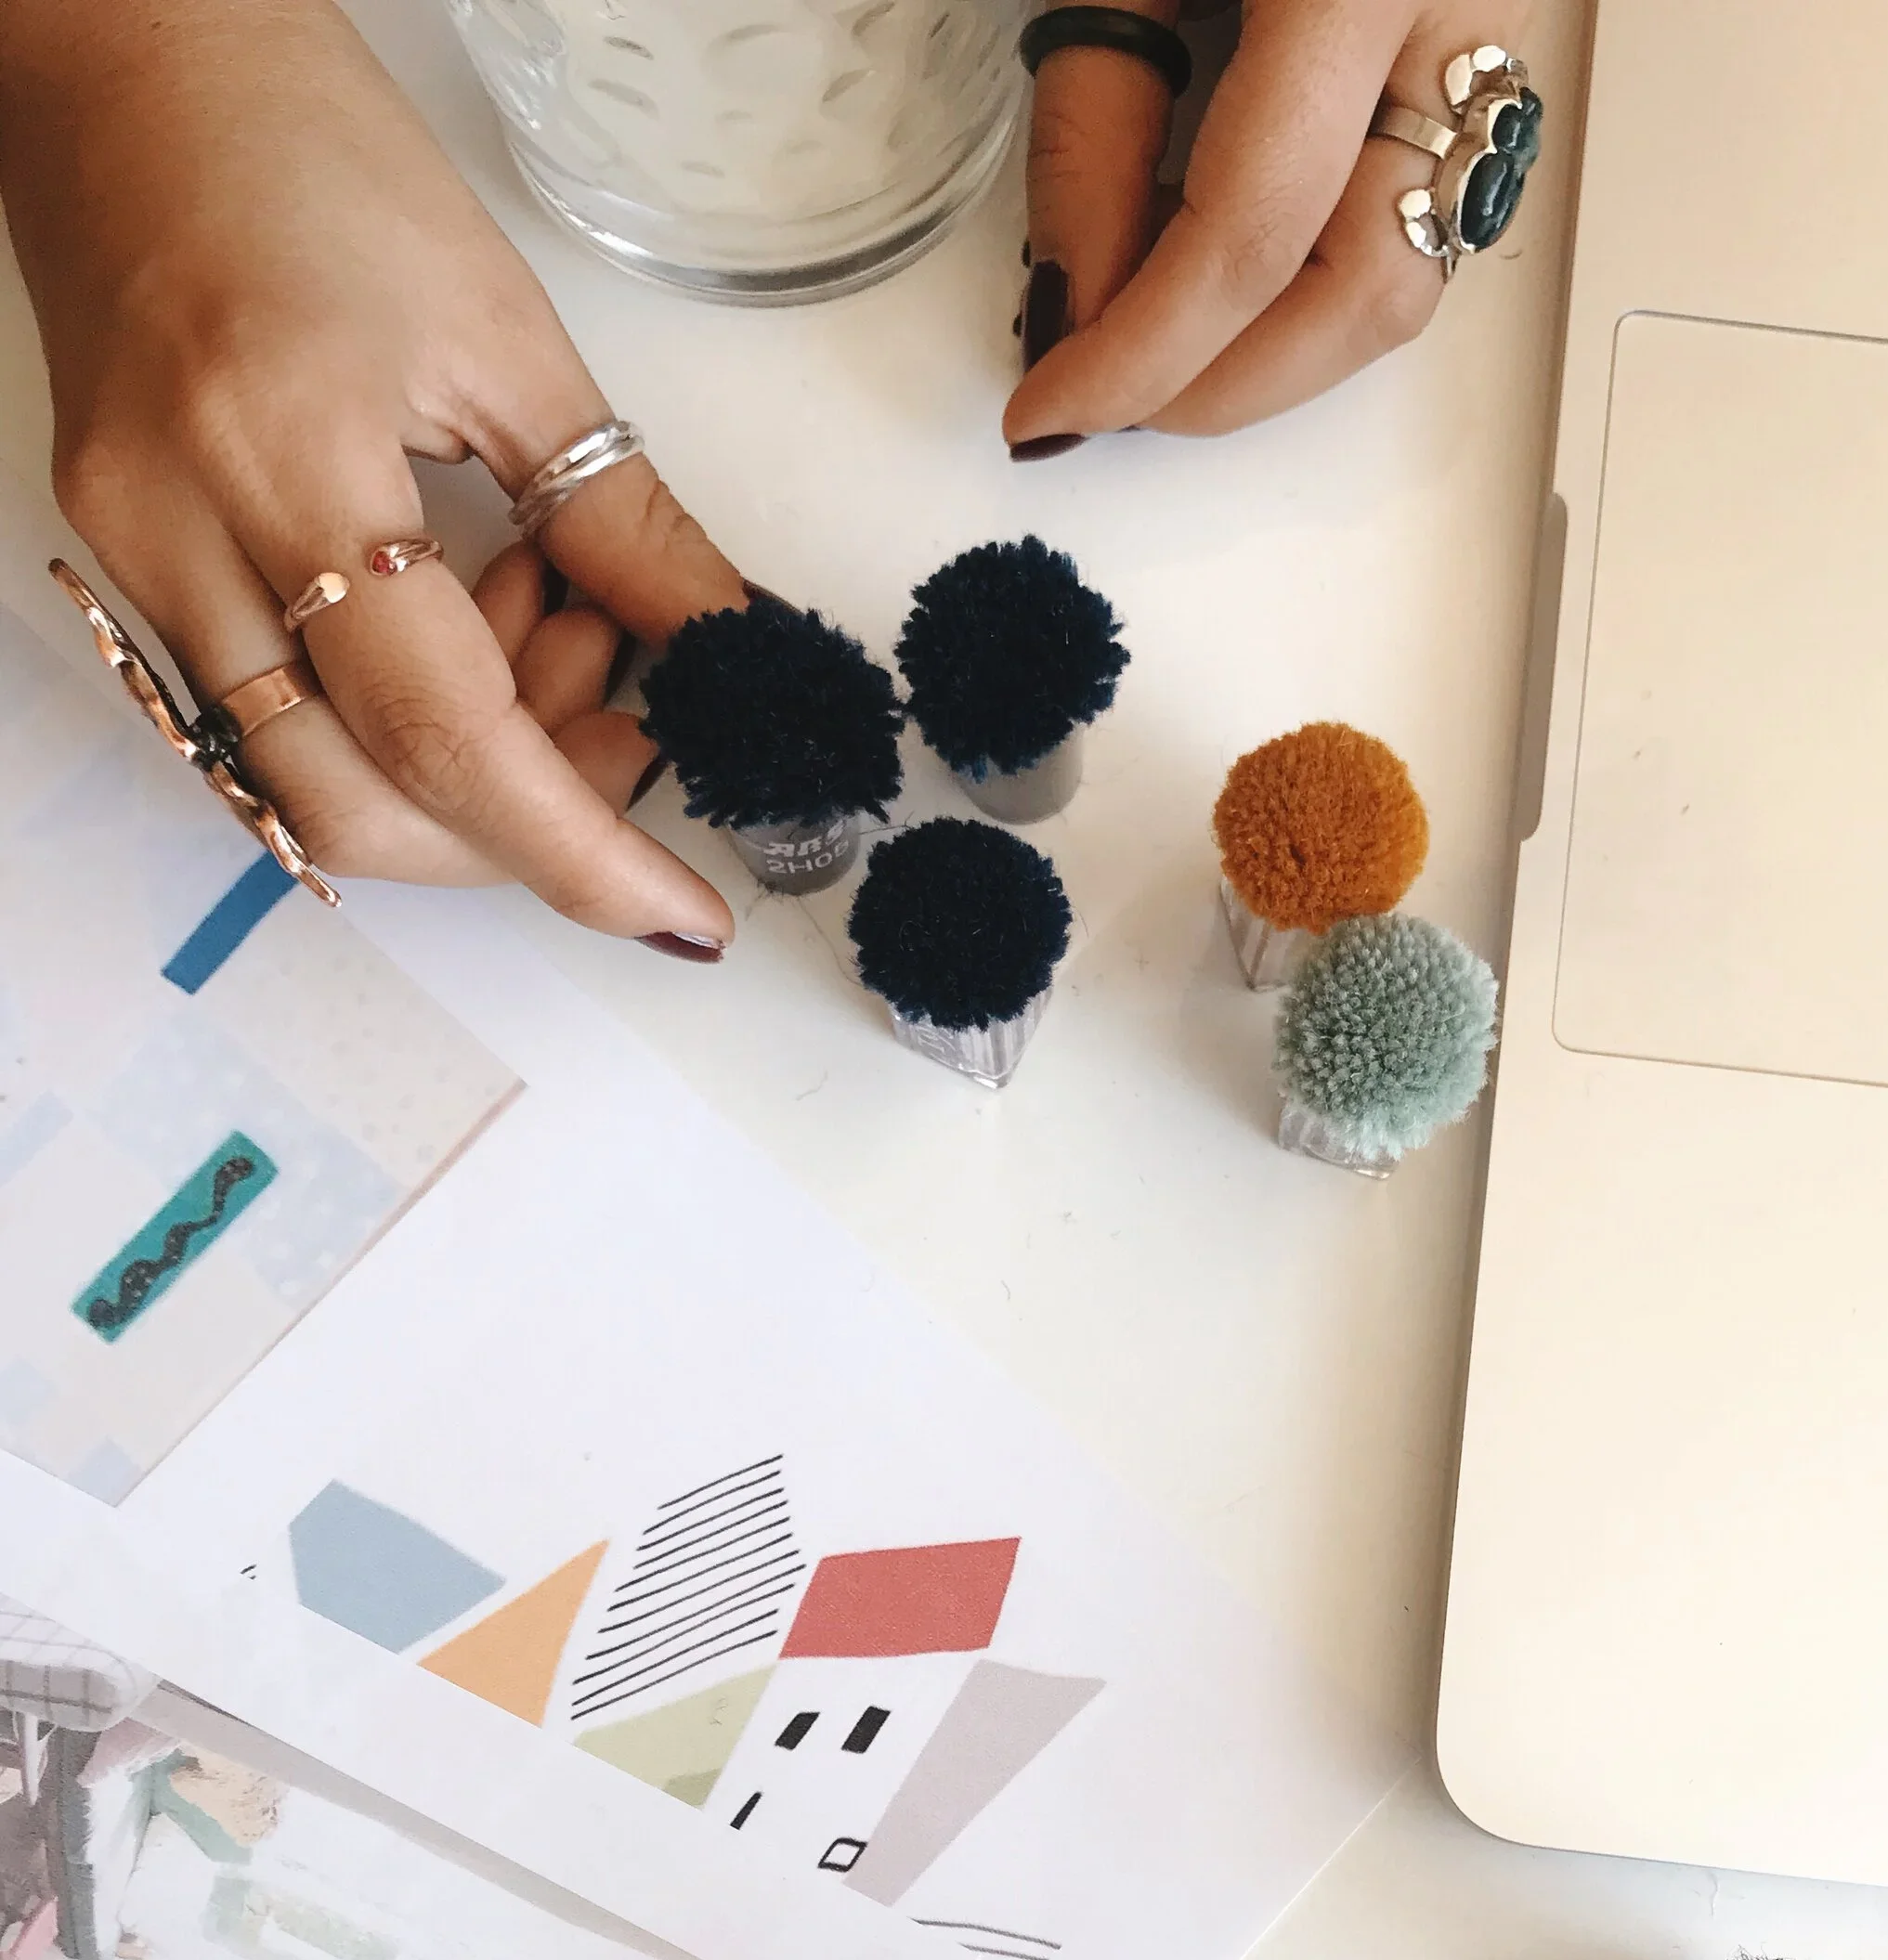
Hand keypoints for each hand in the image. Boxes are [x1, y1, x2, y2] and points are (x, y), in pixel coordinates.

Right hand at [0, 0, 744, 949]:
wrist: (120, 59)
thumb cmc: (301, 146)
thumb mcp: (508, 336)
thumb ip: (627, 525)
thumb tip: (734, 654)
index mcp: (285, 454)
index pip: (446, 741)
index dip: (578, 852)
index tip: (680, 914)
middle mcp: (182, 532)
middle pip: (363, 806)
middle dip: (524, 817)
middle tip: (633, 719)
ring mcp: (136, 559)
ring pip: (312, 783)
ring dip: (466, 764)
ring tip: (556, 619)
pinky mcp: (128, 564)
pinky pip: (275, 714)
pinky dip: (397, 714)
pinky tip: (468, 611)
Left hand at [1004, 0, 1502, 444]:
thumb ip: (1093, 114)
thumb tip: (1074, 301)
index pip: (1253, 236)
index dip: (1139, 352)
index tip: (1050, 407)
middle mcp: (1461, 21)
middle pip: (1367, 292)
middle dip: (1226, 382)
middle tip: (1112, 396)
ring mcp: (1494, 48)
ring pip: (1411, 275)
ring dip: (1275, 343)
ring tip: (1157, 322)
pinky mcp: (1488, 61)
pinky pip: (1418, 213)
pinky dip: (1311, 270)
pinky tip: (1216, 254)